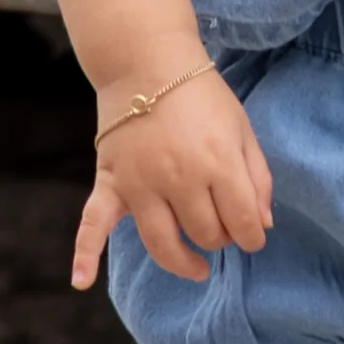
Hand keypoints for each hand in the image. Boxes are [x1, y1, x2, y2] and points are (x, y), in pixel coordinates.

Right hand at [71, 65, 272, 292]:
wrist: (147, 61)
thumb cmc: (201, 95)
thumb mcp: (242, 128)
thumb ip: (257, 177)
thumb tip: (261, 226)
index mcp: (217, 161)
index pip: (240, 221)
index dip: (252, 237)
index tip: (253, 239)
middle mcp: (179, 178)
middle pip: (204, 234)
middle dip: (220, 238)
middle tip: (223, 229)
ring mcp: (140, 184)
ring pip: (163, 243)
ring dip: (183, 261)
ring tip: (198, 267)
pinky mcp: (111, 183)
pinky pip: (93, 224)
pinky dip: (85, 255)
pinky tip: (82, 282)